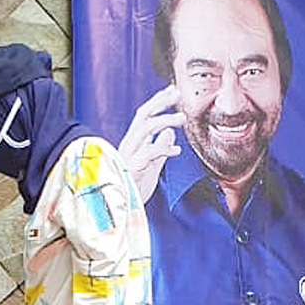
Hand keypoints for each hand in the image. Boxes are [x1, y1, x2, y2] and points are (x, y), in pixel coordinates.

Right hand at [117, 85, 183, 203]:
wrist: (122, 212)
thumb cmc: (135, 191)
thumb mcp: (152, 167)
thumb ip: (160, 149)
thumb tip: (170, 132)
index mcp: (132, 144)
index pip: (144, 116)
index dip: (157, 102)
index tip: (172, 91)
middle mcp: (128, 145)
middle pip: (143, 115)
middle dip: (160, 102)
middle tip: (177, 93)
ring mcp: (128, 156)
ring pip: (145, 128)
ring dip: (165, 120)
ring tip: (182, 118)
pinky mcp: (131, 168)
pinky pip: (148, 152)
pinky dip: (163, 149)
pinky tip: (176, 151)